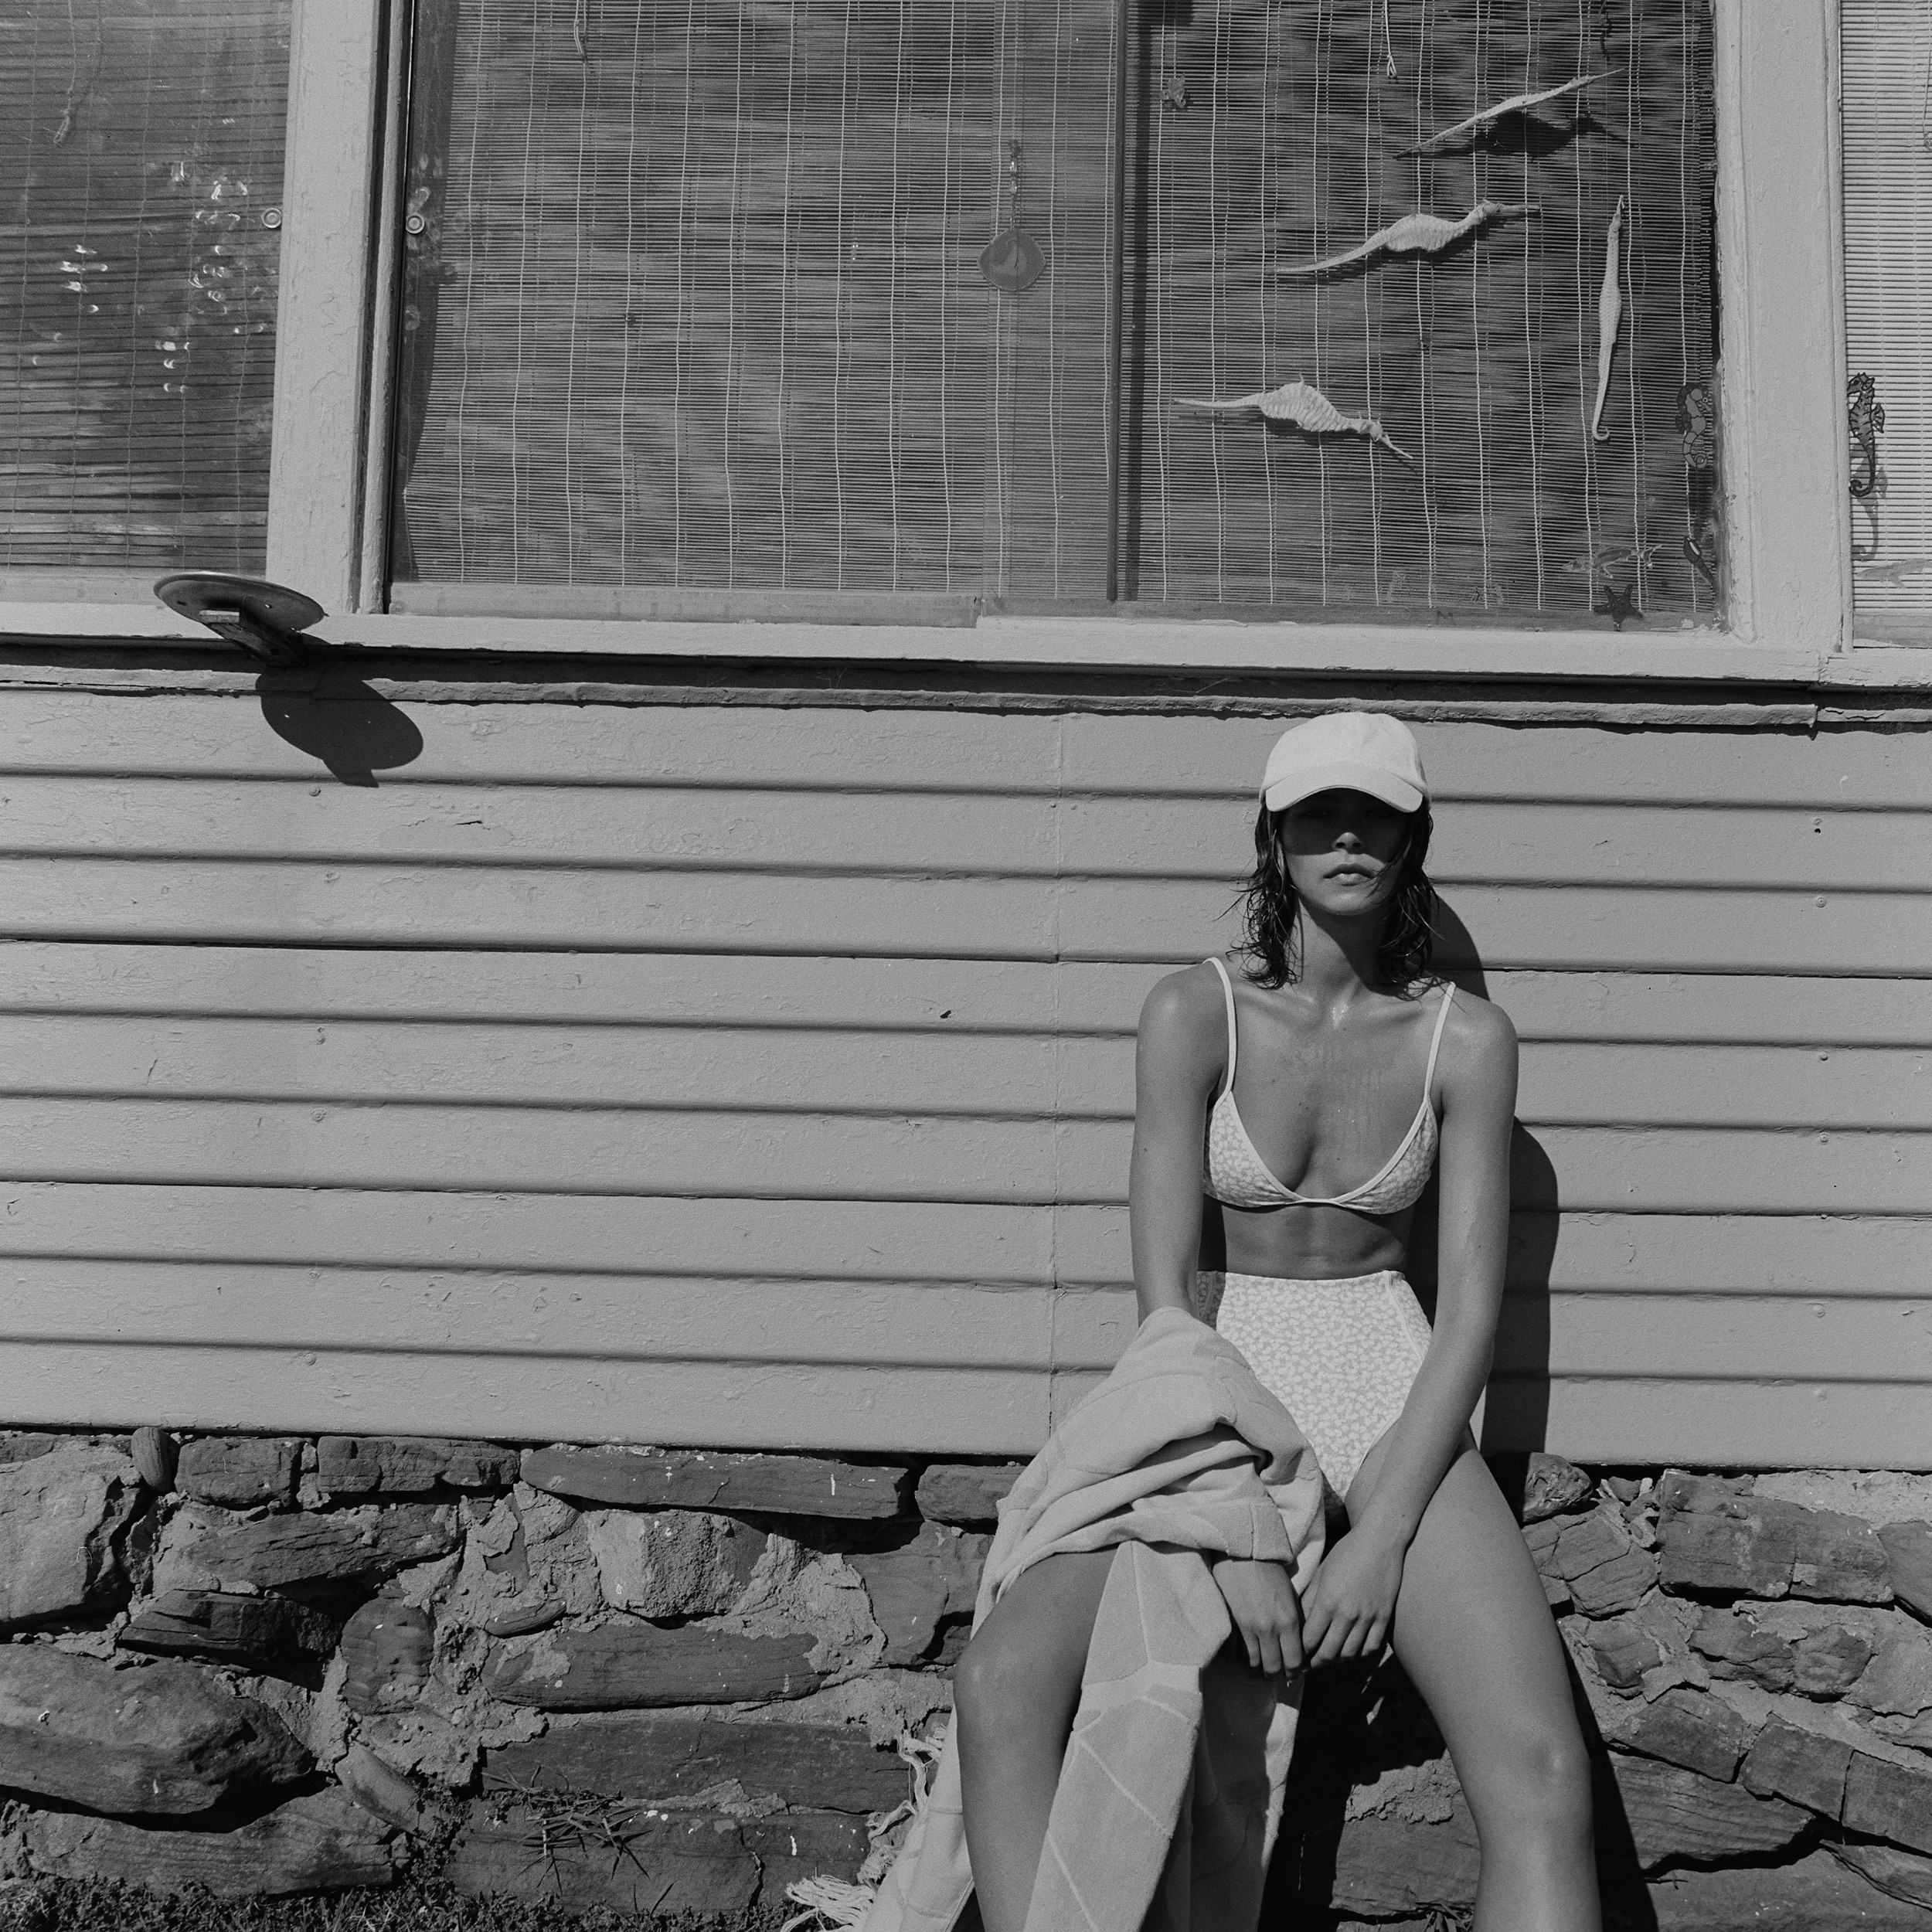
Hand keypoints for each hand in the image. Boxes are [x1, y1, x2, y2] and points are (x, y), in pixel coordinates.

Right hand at [1210, 1558, 1304, 1676]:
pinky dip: (1240, 1658)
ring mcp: (1250, 1628)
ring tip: (1257, 1667)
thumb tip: (1297, 1644)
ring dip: (1256, 1668)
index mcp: (1290, 1621)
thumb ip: (1295, 1621)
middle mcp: (1272, 1629)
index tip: (1292, 1674)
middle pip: (1274, 1668)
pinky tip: (1242, 1655)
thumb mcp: (1291, 1596)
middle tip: (1274, 1675)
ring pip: (1254, 1664)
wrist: (1243, 1552)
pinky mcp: (1232, 1623)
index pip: (1295, 1661)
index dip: (1294, 1672)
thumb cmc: (1270, 1570)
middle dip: (1274, 1675)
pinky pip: (1236, 1653)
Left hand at [1300, 1528, 1404, 1666]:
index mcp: (1327, 1601)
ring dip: (1337, 1661)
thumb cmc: (1346, 1553)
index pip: (1309, 1639)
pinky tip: (1352, 1652)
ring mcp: (1368, 1617)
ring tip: (1329, 1660)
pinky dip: (1360, 1655)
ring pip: (1350, 1654)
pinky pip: (1372, 1647)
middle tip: (1309, 1666)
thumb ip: (1309, 1599)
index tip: (1295, 1656)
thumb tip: (1298, 1622)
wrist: (1379, 1541)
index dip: (1300, 1653)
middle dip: (1316, 1663)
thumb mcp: (1321, 1572)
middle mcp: (1347, 1613)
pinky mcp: (1384, 1617)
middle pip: (1329, 1652)